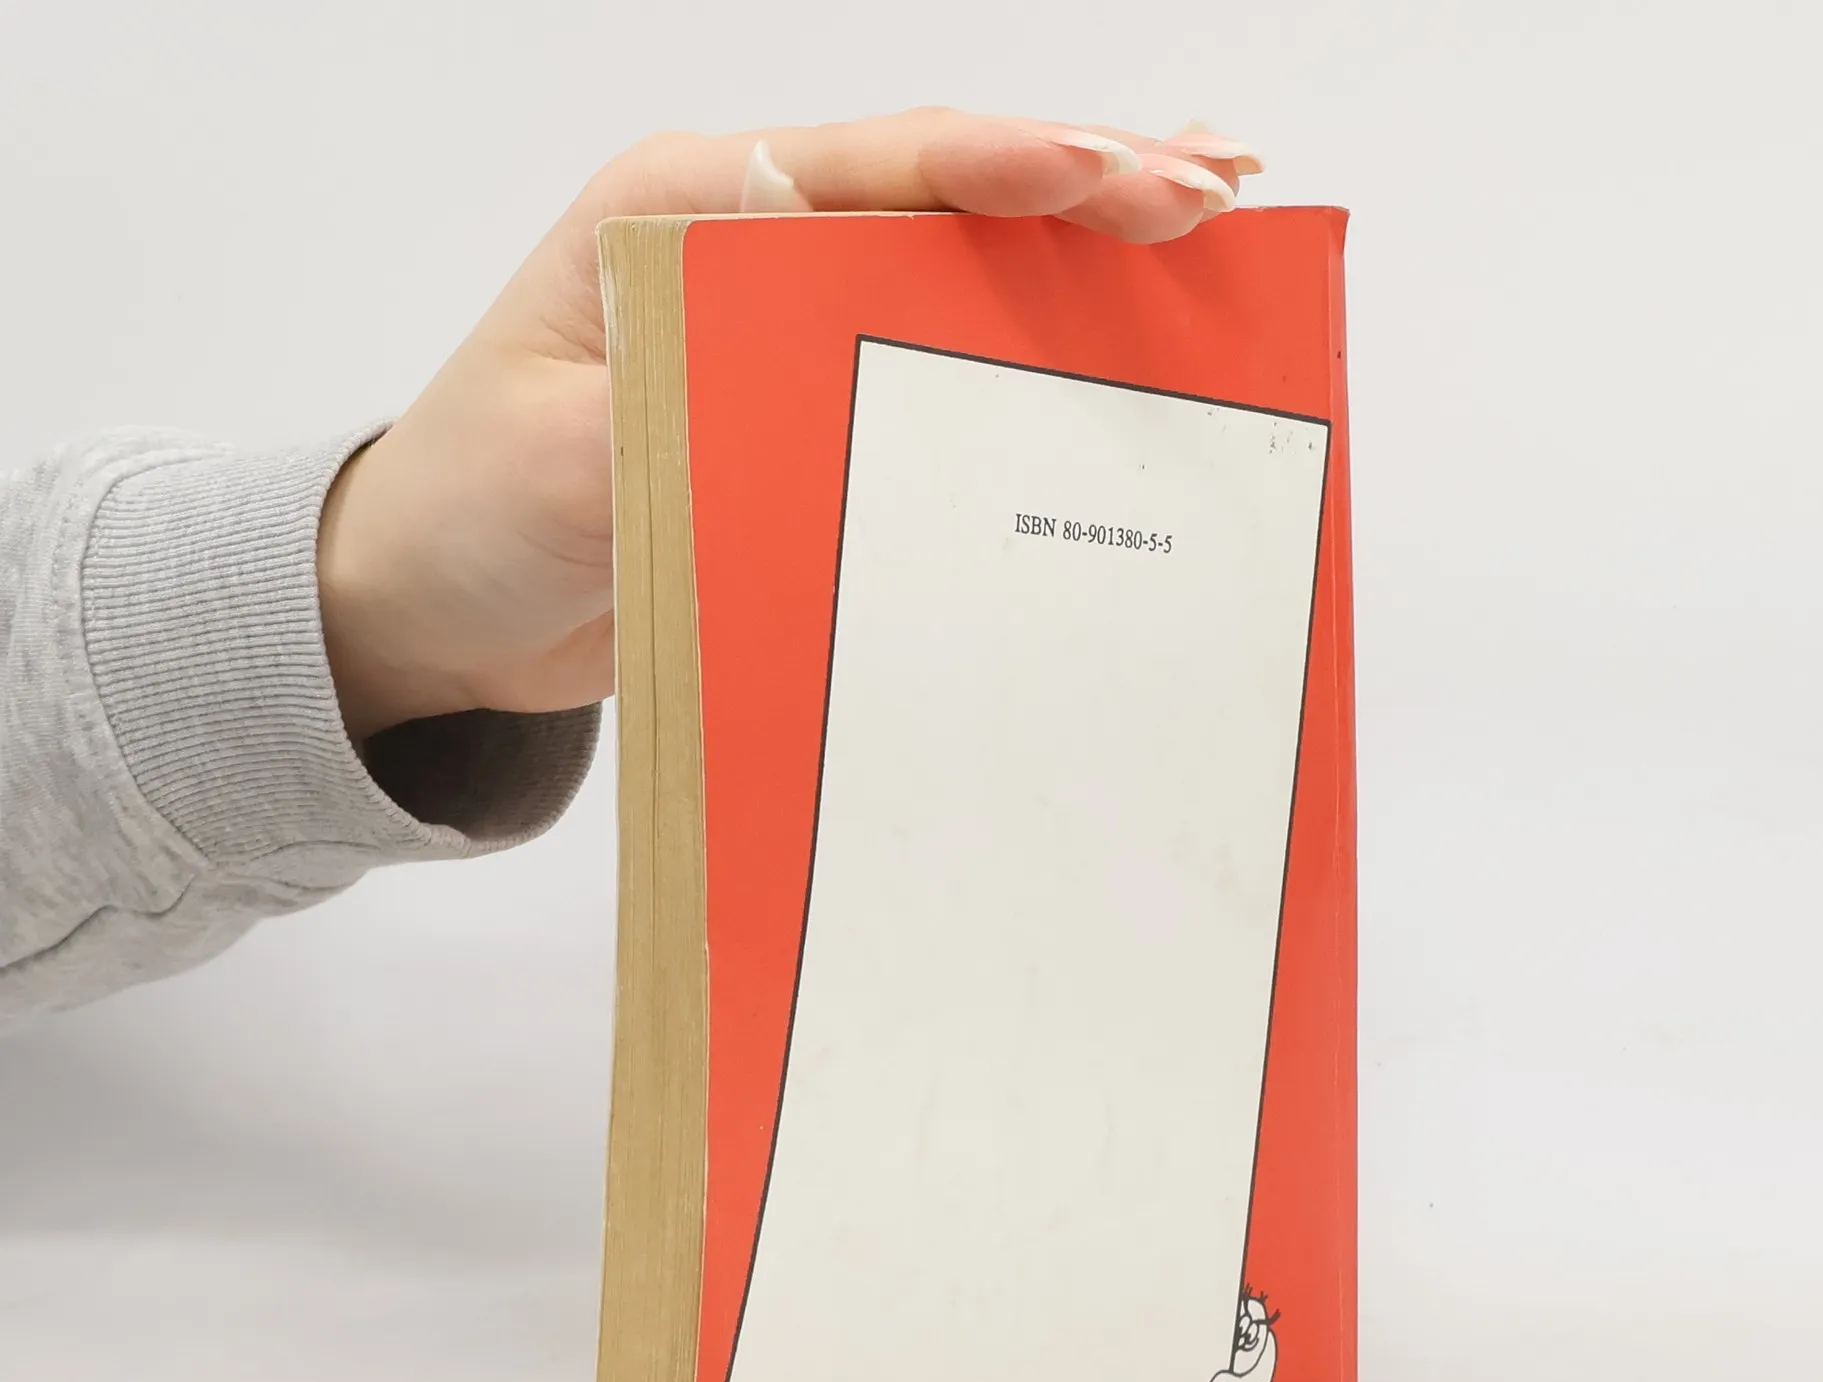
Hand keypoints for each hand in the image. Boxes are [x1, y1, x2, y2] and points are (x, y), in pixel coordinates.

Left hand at [316, 110, 1261, 740]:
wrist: (437, 607)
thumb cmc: (477, 511)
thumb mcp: (581, 464)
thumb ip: (709, 428)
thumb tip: (865, 440)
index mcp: (683, 212)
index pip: (874, 167)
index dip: (1008, 169)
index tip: (1125, 181)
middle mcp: (745, 249)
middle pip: (940, 194)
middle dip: (1084, 188)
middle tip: (1220, 192)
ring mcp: (780, 328)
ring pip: (952, 267)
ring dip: (1077, 256)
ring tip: (1209, 232)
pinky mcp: (800, 410)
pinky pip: (928, 365)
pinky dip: (1021, 349)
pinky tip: (1106, 343)